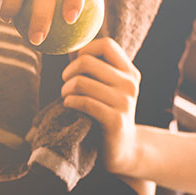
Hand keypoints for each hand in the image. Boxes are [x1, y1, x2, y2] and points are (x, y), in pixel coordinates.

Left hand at [60, 38, 141, 175]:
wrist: (123, 149)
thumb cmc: (106, 113)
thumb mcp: (106, 87)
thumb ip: (94, 68)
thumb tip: (71, 48)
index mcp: (129, 72)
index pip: (105, 45)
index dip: (84, 50)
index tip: (75, 65)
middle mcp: (130, 84)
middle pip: (87, 62)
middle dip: (68, 73)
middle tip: (66, 85)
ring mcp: (124, 102)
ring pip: (80, 82)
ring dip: (66, 90)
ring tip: (67, 98)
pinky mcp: (115, 120)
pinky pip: (83, 102)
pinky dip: (70, 102)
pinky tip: (69, 106)